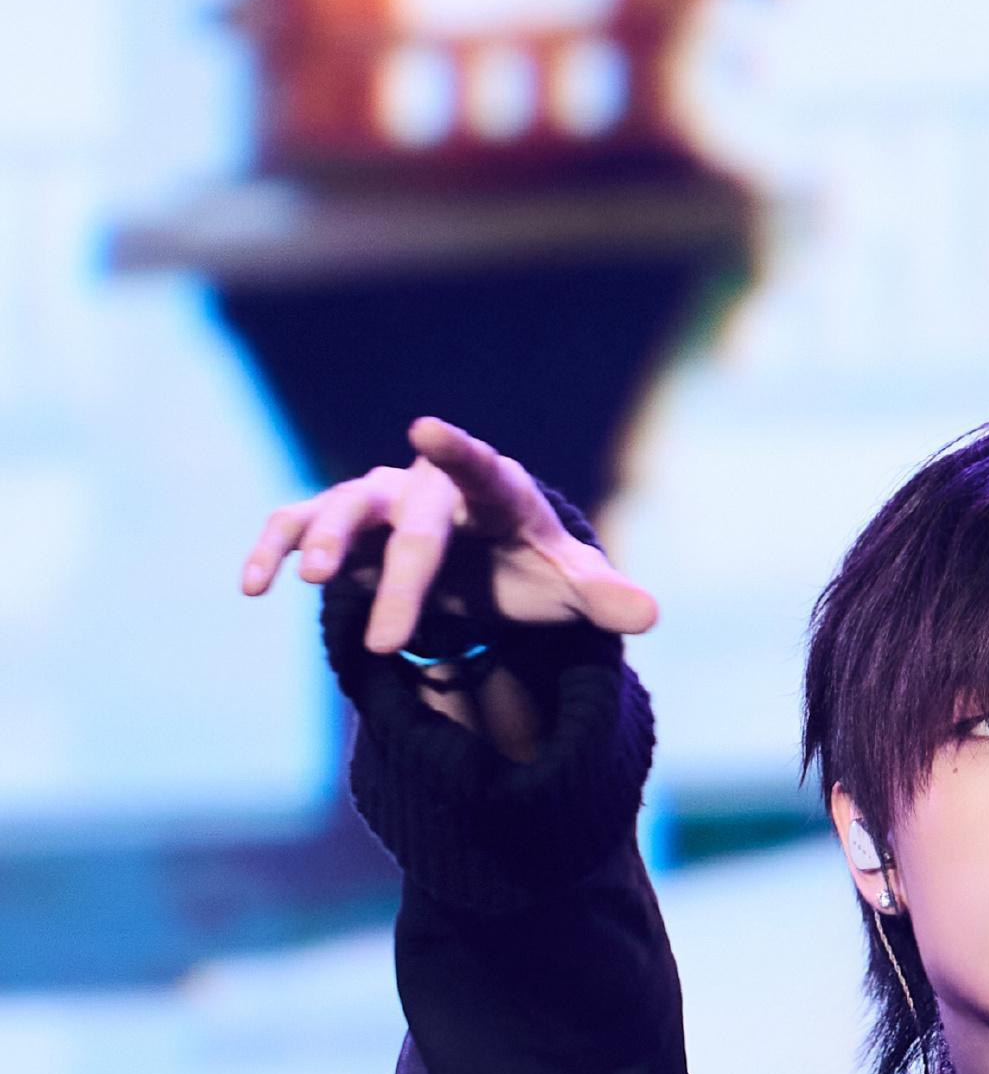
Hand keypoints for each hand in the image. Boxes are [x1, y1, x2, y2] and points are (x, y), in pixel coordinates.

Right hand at [238, 416, 657, 656]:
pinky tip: (253, 586)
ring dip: (324, 544)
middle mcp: (427, 487)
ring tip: (311, 583)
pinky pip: (297, 524)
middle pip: (411, 526)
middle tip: (390, 641)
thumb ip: (602, 595)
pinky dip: (274, 548)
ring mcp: (377, 501)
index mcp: (491, 492)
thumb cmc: (526, 567)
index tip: (424, 431)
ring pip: (343, 511)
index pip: (477, 468)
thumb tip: (650, 614)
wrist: (480, 561)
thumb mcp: (567, 585)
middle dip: (400, 581)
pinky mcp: (340, 526)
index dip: (455, 452)